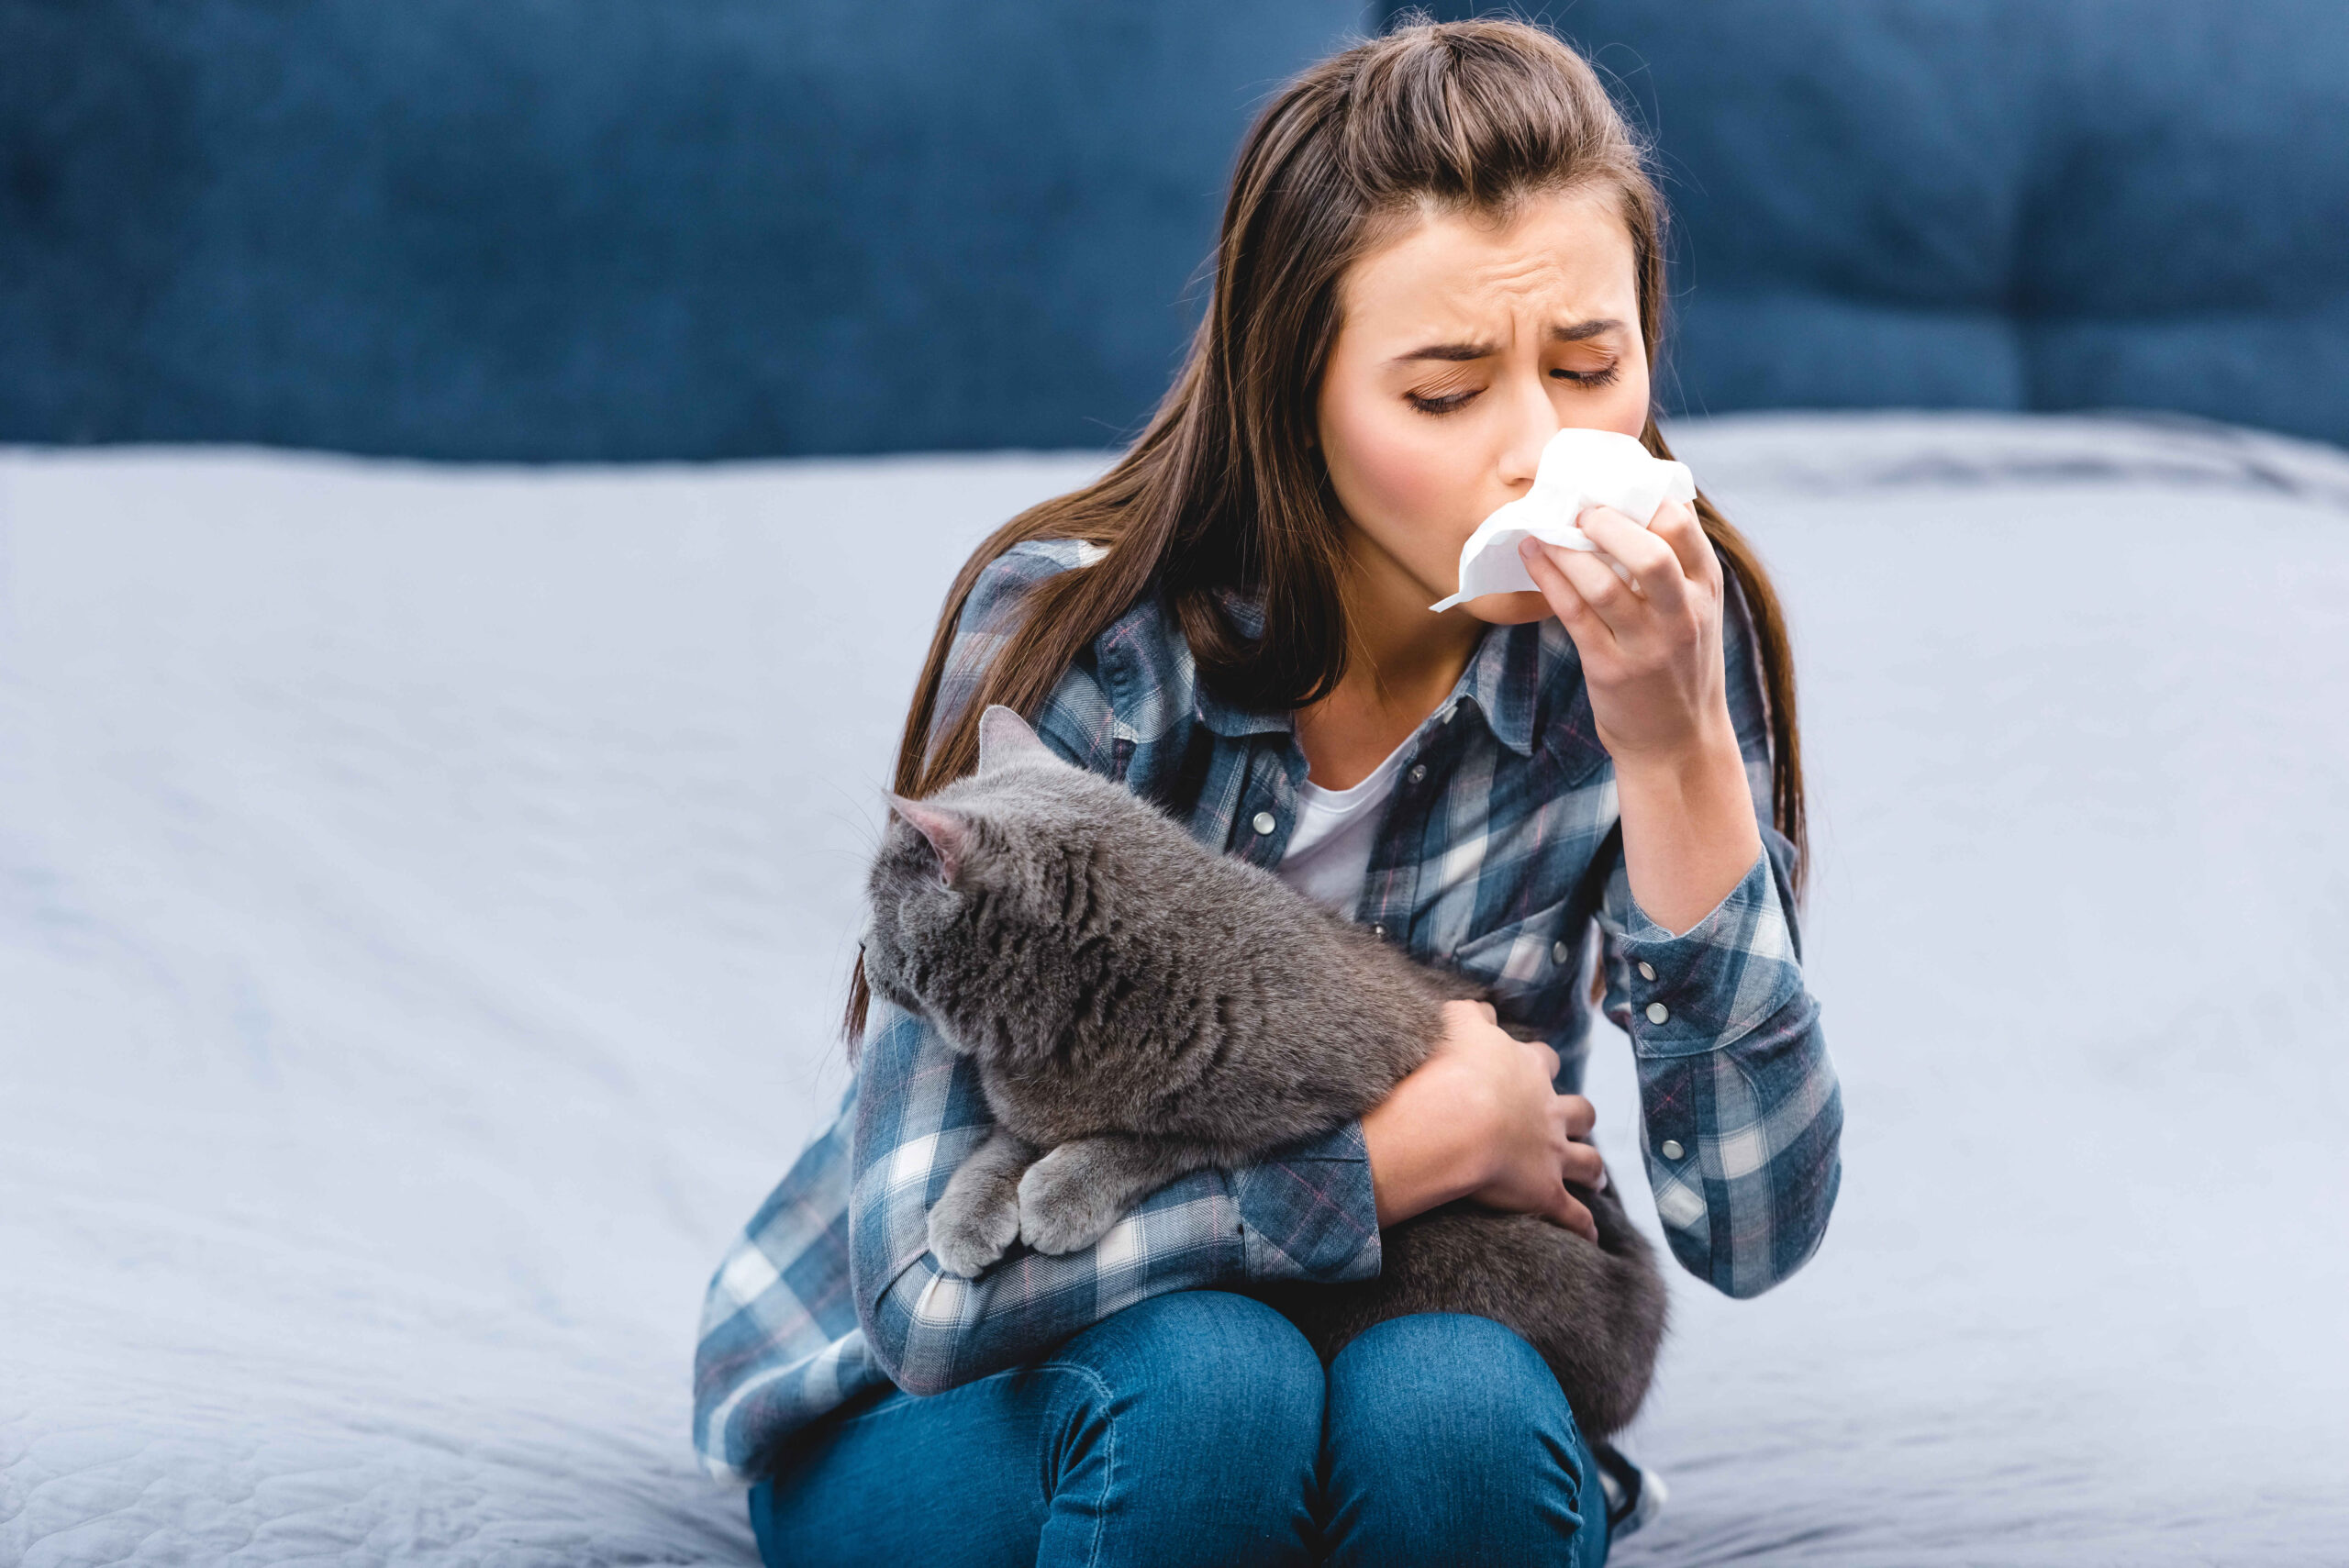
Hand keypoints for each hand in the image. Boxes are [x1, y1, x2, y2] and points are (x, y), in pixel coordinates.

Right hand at [1362, 1000, 1603, 1240]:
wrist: (1455, 1119)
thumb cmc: (1450, 1069)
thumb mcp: (1456, 1024)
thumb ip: (1471, 1014)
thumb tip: (1482, 1010)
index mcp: (1526, 1069)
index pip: (1543, 1061)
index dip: (1540, 1066)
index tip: (1534, 1069)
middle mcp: (1548, 1110)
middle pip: (1578, 1111)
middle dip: (1578, 1118)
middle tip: (1572, 1124)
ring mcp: (1551, 1153)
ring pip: (1587, 1162)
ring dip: (1592, 1170)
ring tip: (1595, 1180)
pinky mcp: (1545, 1193)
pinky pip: (1572, 1215)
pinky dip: (1583, 1227)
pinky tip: (1589, 1237)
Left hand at [1516, 499, 1732, 767]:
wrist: (1677, 743)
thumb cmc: (1679, 665)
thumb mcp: (1696, 612)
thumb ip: (1676, 566)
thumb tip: (1632, 503)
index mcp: (1707, 590)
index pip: (1683, 527)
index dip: (1644, 498)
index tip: (1612, 487)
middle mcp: (1683, 616)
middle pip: (1650, 554)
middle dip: (1607, 524)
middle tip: (1579, 510)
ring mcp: (1647, 646)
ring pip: (1603, 585)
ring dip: (1566, 551)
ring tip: (1543, 529)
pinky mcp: (1610, 670)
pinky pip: (1573, 615)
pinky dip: (1548, 579)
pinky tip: (1532, 556)